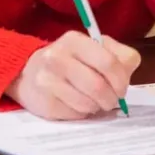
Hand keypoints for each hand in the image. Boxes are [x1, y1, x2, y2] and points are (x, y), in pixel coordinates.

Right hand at [6, 31, 140, 119]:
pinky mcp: (44, 102)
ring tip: (93, 100)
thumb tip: (126, 76)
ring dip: (96, 106)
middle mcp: (57, 57)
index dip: (121, 80)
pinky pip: (75, 114)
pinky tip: (77, 104)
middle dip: (111, 98)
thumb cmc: (71, 60)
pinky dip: (82, 113)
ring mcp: (47, 80)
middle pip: (98, 86)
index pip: (108, 62)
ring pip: (87, 103)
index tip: (122, 88)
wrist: (28, 72)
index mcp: (74, 40)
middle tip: (111, 101)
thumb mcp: (94, 48)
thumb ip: (118, 57)